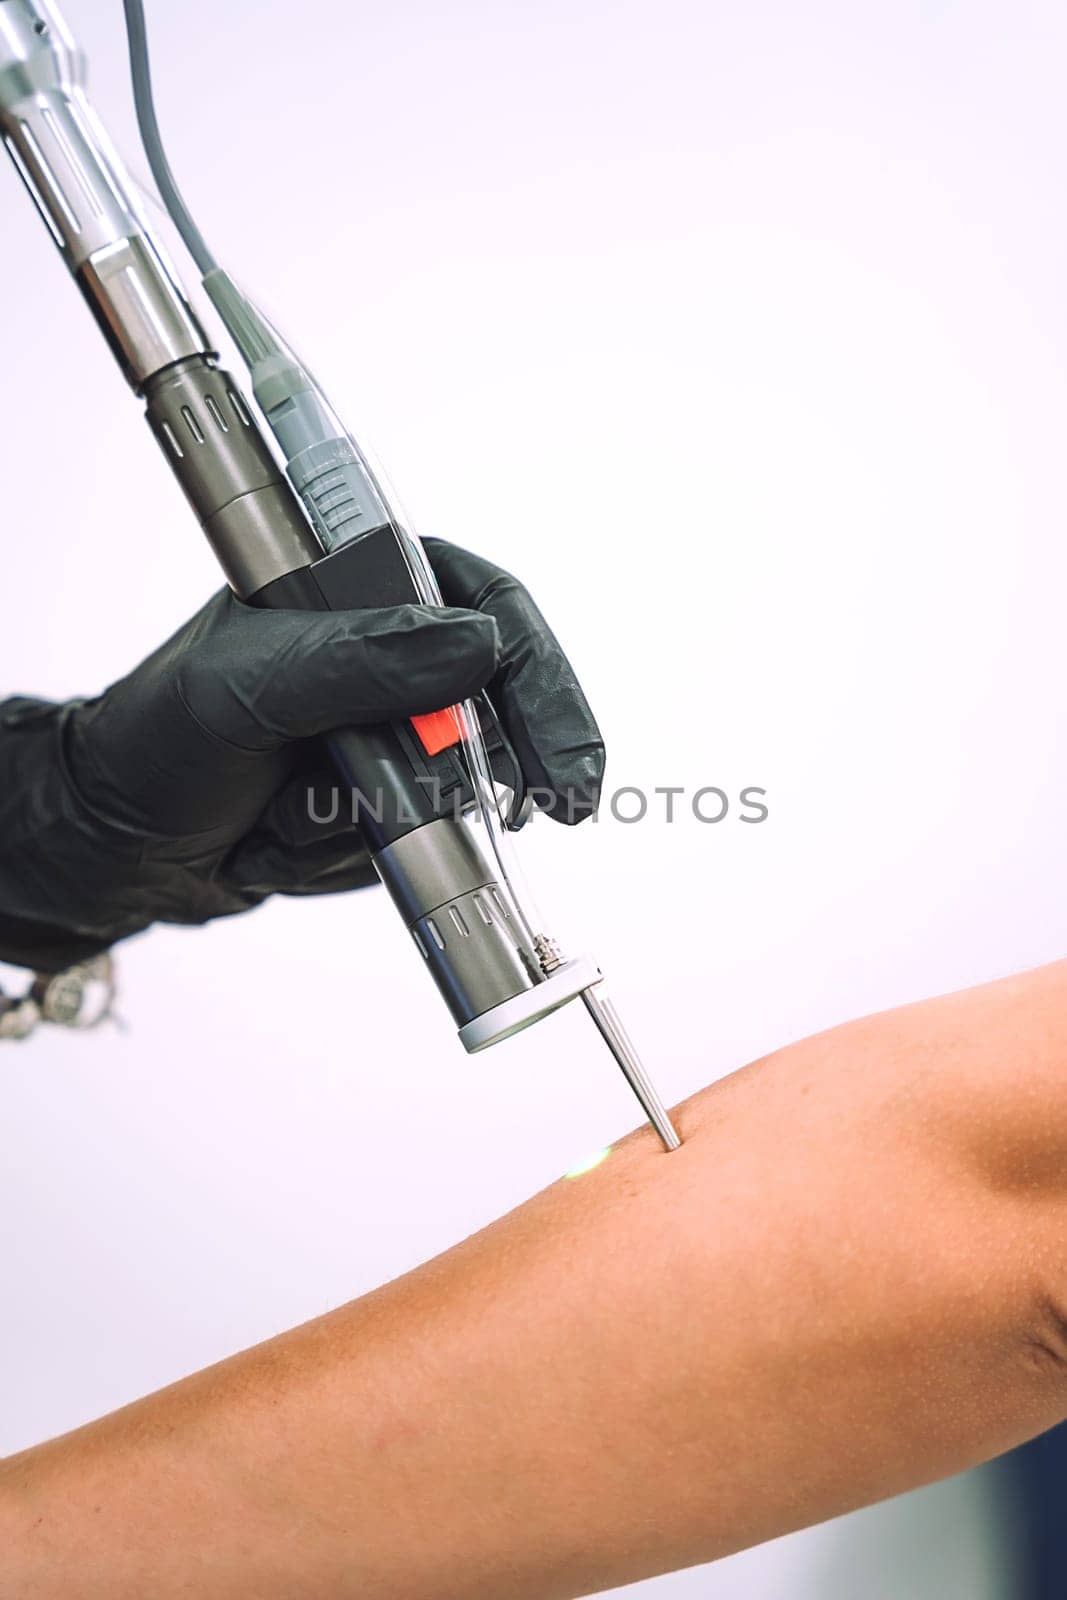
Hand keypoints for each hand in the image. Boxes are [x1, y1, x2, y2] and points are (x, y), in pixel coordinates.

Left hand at [0, 539, 603, 970]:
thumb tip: (477, 647)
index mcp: (358, 589)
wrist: (115, 846)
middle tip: (553, 811)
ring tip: (286, 822)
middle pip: (500, 699)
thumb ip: (357, 662)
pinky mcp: (378, 802)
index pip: (487, 604)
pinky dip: (351, 857)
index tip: (564, 755)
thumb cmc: (157, 741)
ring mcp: (386, 732)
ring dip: (377, 825)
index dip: (539, 676)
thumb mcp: (247, 687)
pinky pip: (416, 839)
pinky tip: (279, 844)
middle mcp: (385, 654)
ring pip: (456, 786)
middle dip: (512, 764)